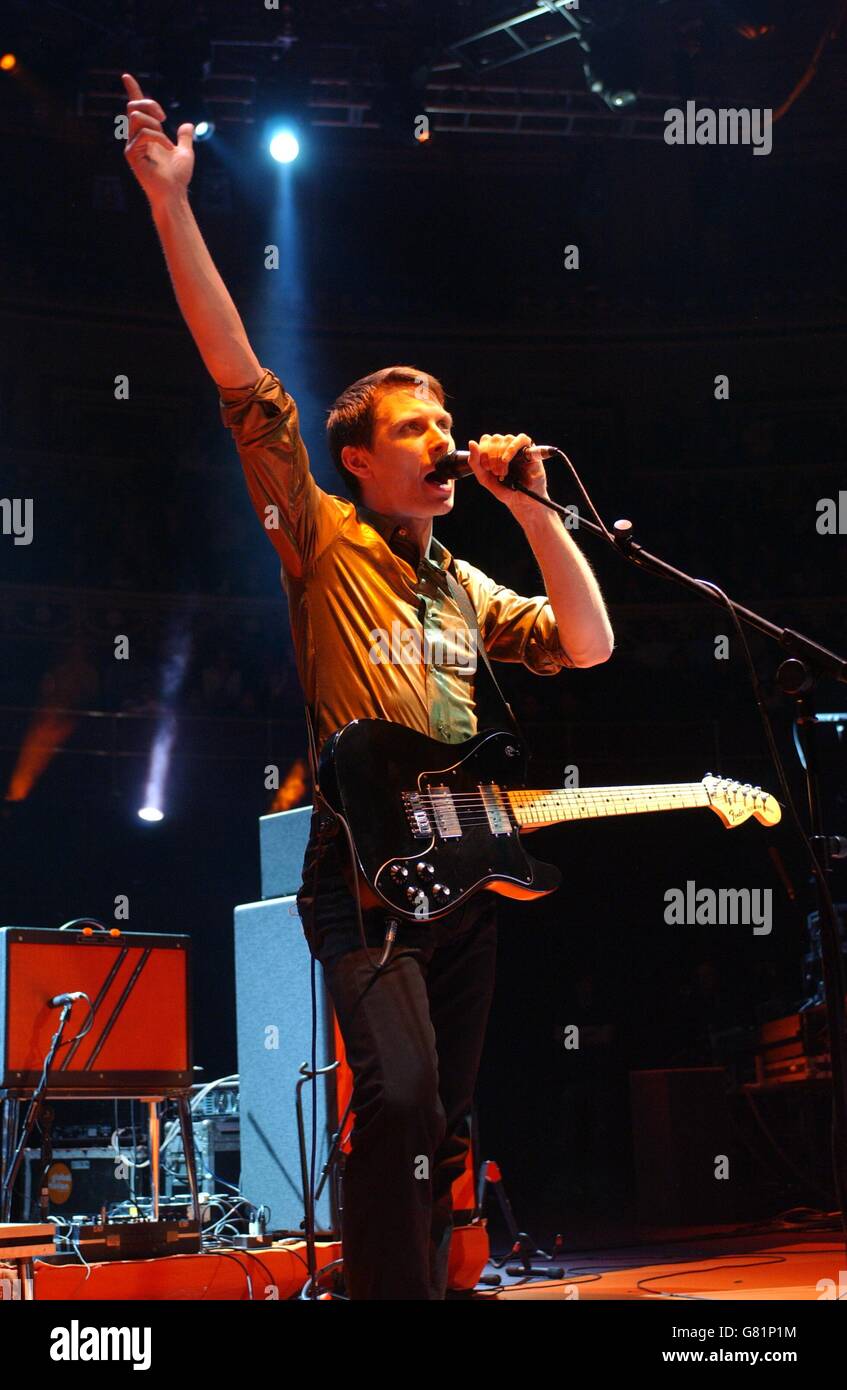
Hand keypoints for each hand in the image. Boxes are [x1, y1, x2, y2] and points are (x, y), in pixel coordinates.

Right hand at [121, 72, 194, 205]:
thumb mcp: (185, 152)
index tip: (127, 76)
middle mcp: (136, 138)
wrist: (175, 193)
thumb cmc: (178, 177)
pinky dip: (158, 138)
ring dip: (155, 123)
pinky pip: (143, 133)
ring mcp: (131, 145)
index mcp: (146, 134)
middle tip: (165, 118)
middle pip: (134, 106)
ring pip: (137, 116)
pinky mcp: (131, 154)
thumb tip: (188, 125)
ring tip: (166, 141)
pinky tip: (166, 149)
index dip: (133, 91)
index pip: (137, 109)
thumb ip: (185, 138)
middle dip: (150, 104)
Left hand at [466, 433, 548, 512]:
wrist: (520, 500)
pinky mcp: (530, 450)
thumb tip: (471, 442)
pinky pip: (521, 439)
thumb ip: (475, 461)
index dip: (483, 452)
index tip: (486, 468)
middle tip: (496, 473)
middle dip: (492, 457)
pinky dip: (512, 448)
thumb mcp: (484, 477)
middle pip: (495, 439)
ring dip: (501, 456)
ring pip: (506, 439)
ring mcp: (518, 447)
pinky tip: (507, 460)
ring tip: (503, 472)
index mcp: (495, 450)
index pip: (486, 439)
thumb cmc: (503, 488)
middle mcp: (506, 446)